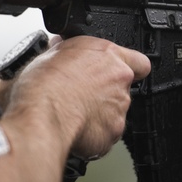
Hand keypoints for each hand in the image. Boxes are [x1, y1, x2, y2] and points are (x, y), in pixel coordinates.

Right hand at [6, 35, 149, 159]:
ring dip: (101, 113)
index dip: (131, 68)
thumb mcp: (51, 53)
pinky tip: (76, 128)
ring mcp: (120, 107)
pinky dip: (95, 133)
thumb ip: (65, 50)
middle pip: (123, 88)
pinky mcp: (114, 131)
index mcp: (108, 55)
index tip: (118, 72)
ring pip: (115, 111)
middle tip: (84, 95)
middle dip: (106, 93)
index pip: (139, 61)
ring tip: (75, 113)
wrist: (42, 113)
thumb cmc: (44, 83)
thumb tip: (59, 48)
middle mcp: (119, 80)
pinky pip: (108, 133)